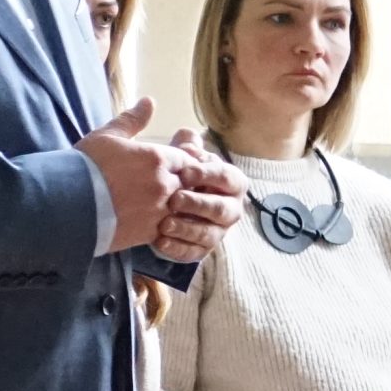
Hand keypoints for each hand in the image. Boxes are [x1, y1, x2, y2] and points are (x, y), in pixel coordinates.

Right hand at [78, 102, 241, 261]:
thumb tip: (149, 101)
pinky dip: (166, 226)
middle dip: (184, 184)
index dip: (183, 161)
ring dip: (177, 206)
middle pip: (189, 184)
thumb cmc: (84, 167)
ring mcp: (157, 210)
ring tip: (164, 206)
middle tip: (173, 186)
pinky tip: (155, 224)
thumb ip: (132, 120)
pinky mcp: (148, 233)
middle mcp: (163, 184)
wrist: (65, 204)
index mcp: (157, 158)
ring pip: (183, 208)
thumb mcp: (107, 136)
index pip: (187, 158)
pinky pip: (169, 230)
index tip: (176, 165)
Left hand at [166, 129, 248, 254]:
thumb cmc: (177, 173)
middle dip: (198, 204)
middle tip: (174, 199)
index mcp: (230, 182)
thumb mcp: (180, 155)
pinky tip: (160, 241)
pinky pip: (193, 253)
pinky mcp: (200, 249)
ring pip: (209, 235)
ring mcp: (217, 231)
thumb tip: (186, 138)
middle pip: (221, 209)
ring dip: (187, 228)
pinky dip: (177, 248)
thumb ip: (185, 144)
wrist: (162, 199)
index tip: (184, 172)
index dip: (207, 174)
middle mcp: (229, 208)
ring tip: (164, 223)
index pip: (227, 177)